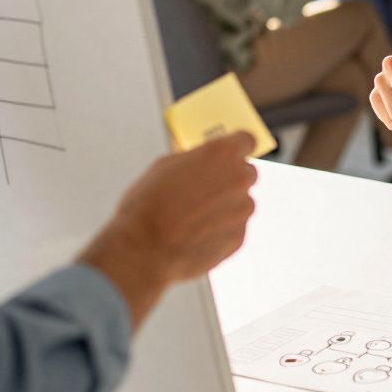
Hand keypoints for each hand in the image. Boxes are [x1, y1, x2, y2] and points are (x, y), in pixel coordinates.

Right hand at [77, 132, 257, 328]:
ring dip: (225, 206)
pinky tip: (196, 233)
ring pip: (241, 202)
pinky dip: (221, 229)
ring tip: (194, 216)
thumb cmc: (148, 207)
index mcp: (222, 154)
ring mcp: (242, 209)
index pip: (246, 140)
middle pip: (246, 172)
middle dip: (230, 178)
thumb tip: (201, 163)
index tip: (232, 153)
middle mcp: (239, 179)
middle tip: (204, 189)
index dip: (237, 147)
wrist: (145, 250)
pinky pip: (235, 227)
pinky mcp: (239, 236)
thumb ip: (194, 160)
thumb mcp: (164, 166)